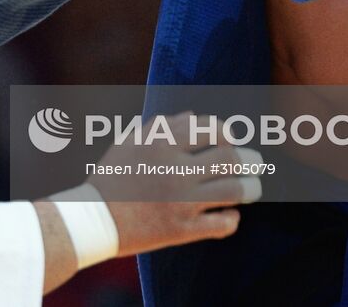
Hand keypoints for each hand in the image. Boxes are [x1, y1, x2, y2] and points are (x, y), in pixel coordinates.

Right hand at [88, 112, 261, 256]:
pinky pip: (222, 224)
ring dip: (249, 188)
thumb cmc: (109, 178)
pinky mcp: (182, 230)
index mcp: (161, 143)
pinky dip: (231, 220)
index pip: (211, 128)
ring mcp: (181, 201)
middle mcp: (175, 169)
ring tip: (251, 189)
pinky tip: (229, 216)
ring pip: (235, 190)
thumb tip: (193, 116)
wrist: (92, 220)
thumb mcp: (128, 142)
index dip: (226, 132)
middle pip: (231, 158)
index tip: (230, 140)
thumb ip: (160, 126)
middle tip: (255, 163)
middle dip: (250, 160)